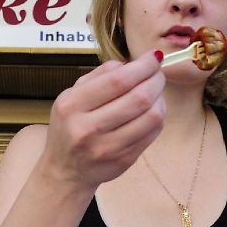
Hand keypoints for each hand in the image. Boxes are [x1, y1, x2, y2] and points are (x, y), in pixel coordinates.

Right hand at [40, 51, 166, 187]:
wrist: (65, 169)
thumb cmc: (71, 125)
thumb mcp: (72, 95)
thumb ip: (100, 75)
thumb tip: (133, 63)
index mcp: (72, 105)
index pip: (118, 80)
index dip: (143, 66)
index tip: (155, 57)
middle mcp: (87, 128)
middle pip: (139, 98)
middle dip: (156, 80)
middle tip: (158, 73)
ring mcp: (107, 148)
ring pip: (151, 117)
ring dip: (161, 99)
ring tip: (156, 91)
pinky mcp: (123, 160)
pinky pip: (152, 133)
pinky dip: (158, 116)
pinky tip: (153, 109)